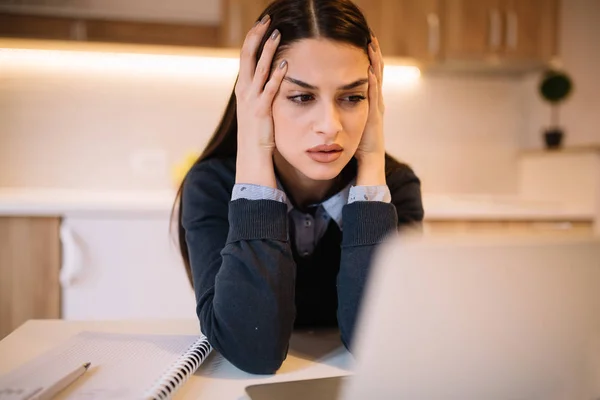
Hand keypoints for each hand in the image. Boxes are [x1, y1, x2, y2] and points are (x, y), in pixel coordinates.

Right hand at [234, 15, 287, 186]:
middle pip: (247, 55)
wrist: (252, 158)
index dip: (254, 38)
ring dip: (268, 50)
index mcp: (243, 88)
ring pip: (258, 69)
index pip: (246, 56)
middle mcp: (244, 91)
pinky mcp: (260, 112)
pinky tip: (286, 65)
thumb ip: (262, 92)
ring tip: (278, 33)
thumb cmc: (258, 135)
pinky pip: (268, 91)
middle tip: (267, 19)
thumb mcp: (257, 108)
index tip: (264, 23)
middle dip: (257, 35)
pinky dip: (276, 77)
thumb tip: (272, 76)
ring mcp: (251, 101)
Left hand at [355, 35, 385, 185]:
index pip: (367, 77)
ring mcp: (376, 110)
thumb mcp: (347, 125)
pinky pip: (374, 97)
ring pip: (377, 81)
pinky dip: (372, 84)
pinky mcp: (375, 118)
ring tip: (371, 45)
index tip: (361, 44)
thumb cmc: (355, 148)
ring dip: (374, 63)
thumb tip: (325, 104)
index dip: (366, 60)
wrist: (368, 164)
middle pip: (375, 74)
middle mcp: (374, 103)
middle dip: (372, 56)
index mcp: (366, 104)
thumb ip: (340, 112)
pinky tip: (368, 71)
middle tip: (368, 36)